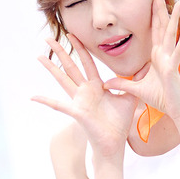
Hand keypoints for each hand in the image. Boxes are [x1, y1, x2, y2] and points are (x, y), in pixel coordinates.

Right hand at [33, 34, 136, 157]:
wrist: (115, 143)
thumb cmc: (120, 123)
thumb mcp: (130, 97)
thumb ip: (134, 82)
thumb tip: (146, 67)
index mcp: (96, 86)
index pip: (87, 62)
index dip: (81, 48)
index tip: (72, 35)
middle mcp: (84, 91)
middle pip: (71, 66)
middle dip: (61, 52)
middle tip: (49, 39)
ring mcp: (78, 101)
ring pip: (62, 79)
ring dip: (50, 68)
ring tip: (39, 56)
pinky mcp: (76, 112)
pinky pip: (58, 105)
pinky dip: (45, 100)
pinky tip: (33, 96)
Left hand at [104, 0, 179, 122]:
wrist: (176, 111)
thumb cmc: (161, 99)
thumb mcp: (136, 89)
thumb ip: (122, 84)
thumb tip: (106, 84)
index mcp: (157, 55)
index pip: (154, 31)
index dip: (153, 14)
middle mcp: (164, 54)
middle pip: (162, 27)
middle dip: (161, 8)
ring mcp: (170, 60)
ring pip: (171, 35)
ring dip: (175, 19)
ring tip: (179, 2)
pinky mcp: (173, 70)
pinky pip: (177, 53)